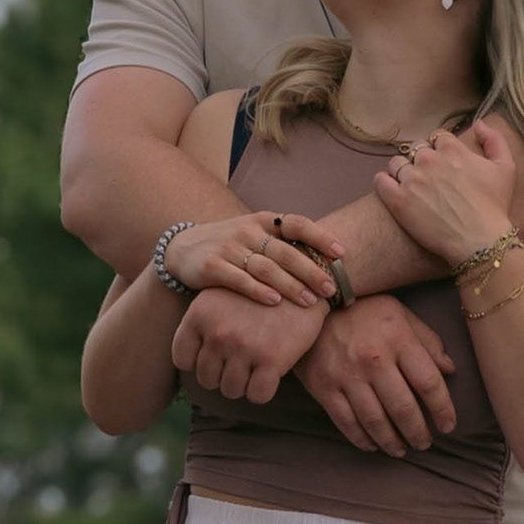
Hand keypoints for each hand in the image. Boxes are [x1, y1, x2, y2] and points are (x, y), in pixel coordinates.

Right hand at [163, 209, 342, 305]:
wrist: (182, 249)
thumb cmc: (230, 245)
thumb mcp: (254, 234)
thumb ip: (283, 243)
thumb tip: (328, 259)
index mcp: (263, 221)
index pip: (297, 223)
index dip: (320, 237)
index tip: (341, 253)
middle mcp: (248, 231)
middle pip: (286, 252)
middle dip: (312, 271)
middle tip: (331, 289)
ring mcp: (229, 248)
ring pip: (266, 268)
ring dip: (291, 286)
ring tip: (310, 301)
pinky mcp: (212, 266)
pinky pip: (240, 280)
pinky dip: (259, 291)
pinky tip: (275, 302)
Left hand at [171, 287, 324, 401]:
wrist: (304, 281)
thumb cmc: (259, 293)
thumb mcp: (221, 297)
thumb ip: (202, 324)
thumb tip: (191, 359)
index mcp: (199, 315)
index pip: (182, 359)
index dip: (199, 363)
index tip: (216, 357)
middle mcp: (218, 333)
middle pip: (207, 378)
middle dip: (222, 375)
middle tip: (239, 363)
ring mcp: (244, 348)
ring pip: (231, 390)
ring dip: (242, 385)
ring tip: (254, 368)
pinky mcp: (271, 360)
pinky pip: (257, 395)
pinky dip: (262, 391)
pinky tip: (269, 376)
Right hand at [295, 298, 456, 455]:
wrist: (308, 305)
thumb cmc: (362, 309)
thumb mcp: (399, 314)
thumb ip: (427, 341)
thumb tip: (449, 369)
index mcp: (398, 339)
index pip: (428, 383)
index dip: (443, 409)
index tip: (448, 425)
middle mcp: (373, 359)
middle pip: (403, 408)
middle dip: (418, 433)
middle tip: (424, 444)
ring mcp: (346, 375)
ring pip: (375, 421)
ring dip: (391, 442)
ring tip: (401, 450)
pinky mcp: (323, 387)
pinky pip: (346, 422)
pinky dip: (362, 439)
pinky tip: (372, 445)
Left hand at [375, 120, 519, 267]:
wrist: (480, 241)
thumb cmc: (494, 207)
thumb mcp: (506, 168)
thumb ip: (494, 139)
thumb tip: (479, 122)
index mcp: (452, 149)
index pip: (437, 137)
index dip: (440, 150)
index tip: (444, 165)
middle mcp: (429, 160)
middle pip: (416, 148)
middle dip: (421, 160)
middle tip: (429, 179)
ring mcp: (412, 179)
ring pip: (396, 163)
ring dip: (402, 171)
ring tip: (411, 187)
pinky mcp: (398, 200)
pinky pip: (381, 181)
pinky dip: (384, 183)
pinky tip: (393, 191)